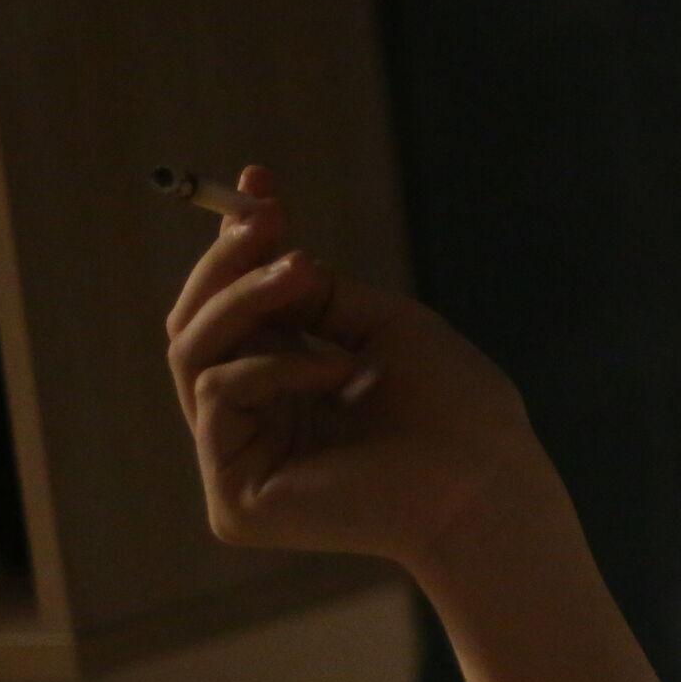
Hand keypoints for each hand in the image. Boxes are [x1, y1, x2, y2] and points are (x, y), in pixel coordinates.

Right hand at [164, 164, 558, 572]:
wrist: (487, 480)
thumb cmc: (457, 409)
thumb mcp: (382, 326)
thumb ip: (316, 294)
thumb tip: (264, 245)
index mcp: (290, 391)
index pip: (237, 316)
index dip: (238, 250)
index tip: (259, 182)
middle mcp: (256, 428)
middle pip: (194, 329)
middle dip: (226, 263)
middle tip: (262, 216)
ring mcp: (239, 465)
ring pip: (193, 354)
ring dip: (246, 299)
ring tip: (304, 272)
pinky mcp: (236, 499)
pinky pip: (220, 395)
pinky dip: (276, 367)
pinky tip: (338, 372)